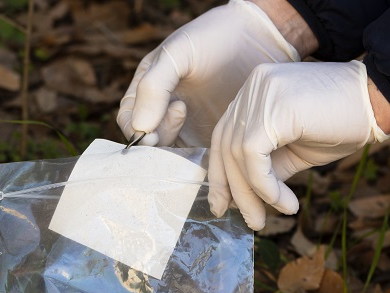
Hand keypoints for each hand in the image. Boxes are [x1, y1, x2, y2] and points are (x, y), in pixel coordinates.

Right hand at [116, 0, 301, 147]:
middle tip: (181, 113)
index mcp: (147, 89)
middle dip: (157, 139)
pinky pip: (195, 158)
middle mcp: (163, 111)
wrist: (260, 38)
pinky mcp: (209, 138)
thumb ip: (154, 87)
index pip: (128, 120)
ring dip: (176, 150)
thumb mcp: (178, 53)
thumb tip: (140, 127)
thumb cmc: (215, 38)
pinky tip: (208, 140)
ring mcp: (187, 127)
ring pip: (169, 153)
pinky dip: (196, 158)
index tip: (154, 129)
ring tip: (195, 117)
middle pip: (147, 142)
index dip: (136, 130)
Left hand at [208, 60, 389, 229]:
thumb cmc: (341, 124)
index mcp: (253, 91)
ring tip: (268, 218)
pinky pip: (254, 157)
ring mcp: (261, 93)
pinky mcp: (274, 108)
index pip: (224, 136)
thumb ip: (265, 167)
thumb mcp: (293, 151)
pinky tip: (285, 203)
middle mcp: (252, 87)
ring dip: (252, 195)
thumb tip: (241, 198)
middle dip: (234, 190)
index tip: (224, 206)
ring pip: (237, 155)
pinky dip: (265, 187)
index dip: (221, 174)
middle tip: (251, 223)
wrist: (379, 101)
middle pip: (226, 146)